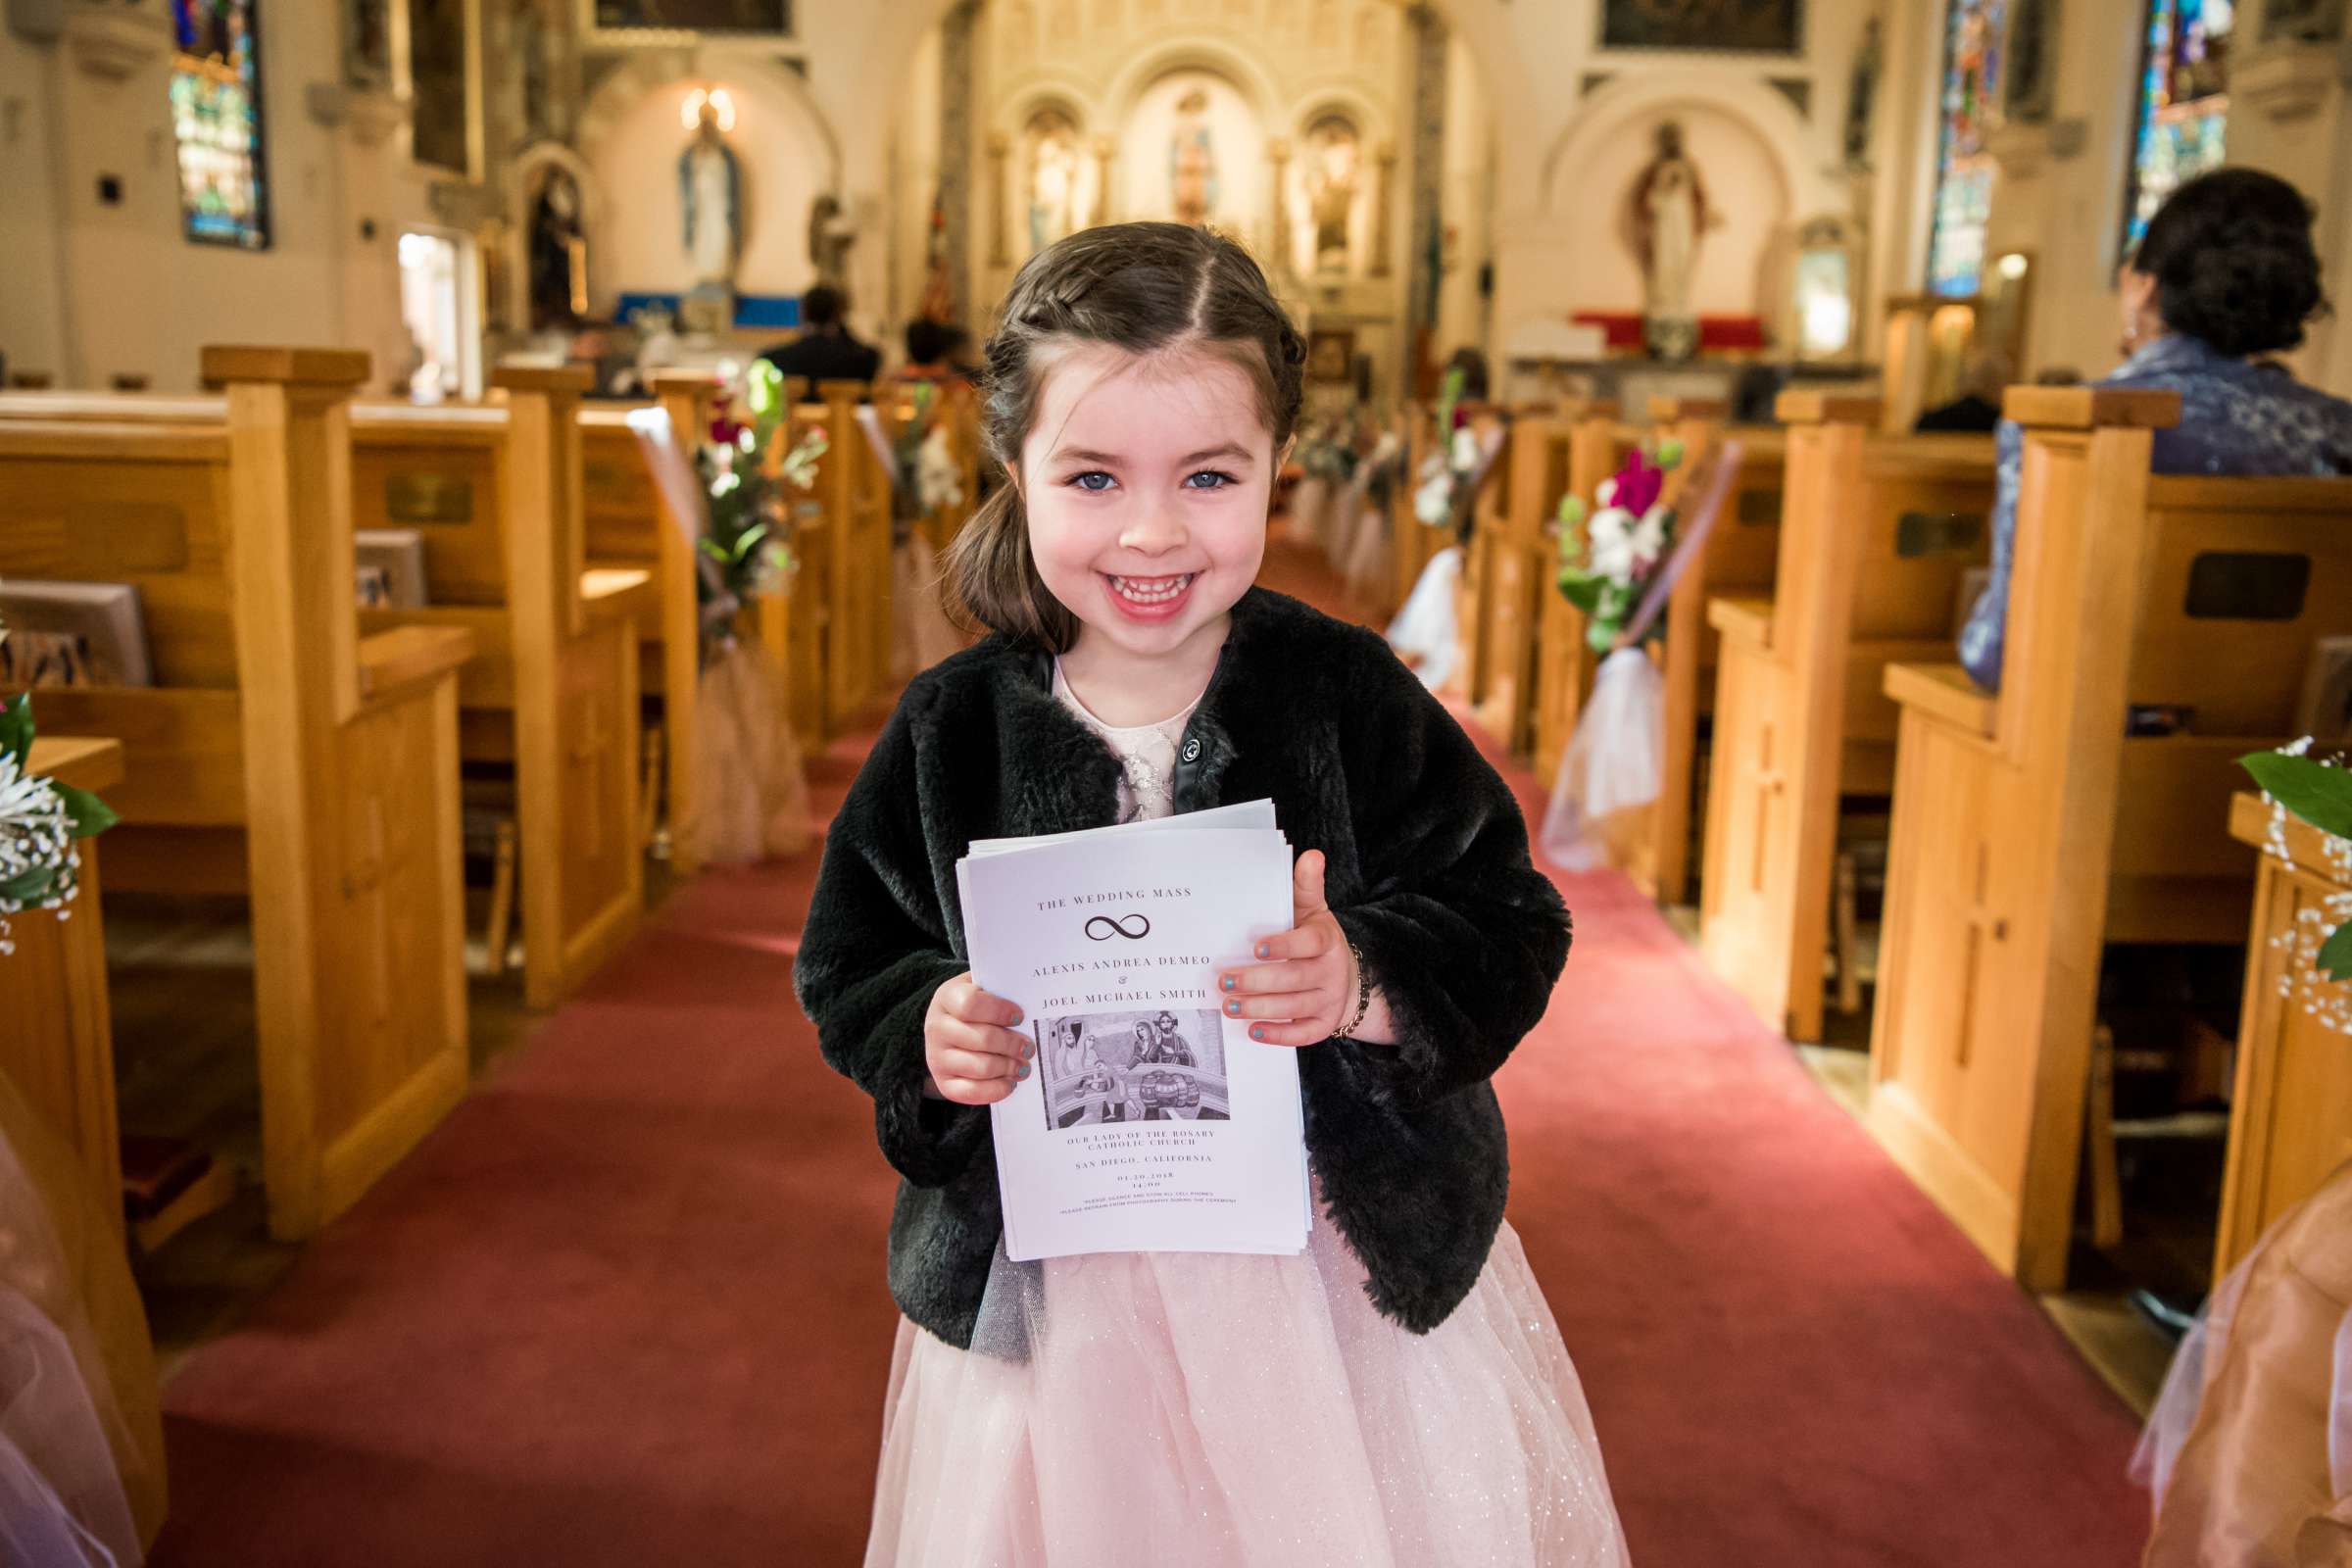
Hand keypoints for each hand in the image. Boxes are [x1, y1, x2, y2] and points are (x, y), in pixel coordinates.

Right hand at [924, 973, 1031, 1105]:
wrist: (951, 1028)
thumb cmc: (977, 1006)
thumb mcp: (984, 987)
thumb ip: (1003, 990)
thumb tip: (1033, 1002)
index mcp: (947, 998)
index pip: (970, 1004)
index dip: (999, 1011)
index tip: (1020, 1016)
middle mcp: (936, 1028)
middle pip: (982, 1039)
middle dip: (1012, 1045)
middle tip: (1029, 1047)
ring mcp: (937, 1057)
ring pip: (981, 1067)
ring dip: (1009, 1067)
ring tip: (1023, 1065)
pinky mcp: (944, 1083)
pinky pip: (972, 1092)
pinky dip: (997, 1089)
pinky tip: (1010, 1082)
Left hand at [1214, 850, 1357, 1046]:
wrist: (1347, 981)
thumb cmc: (1317, 942)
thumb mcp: (1315, 912)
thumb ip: (1307, 886)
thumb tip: (1311, 855)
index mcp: (1327, 941)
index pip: (1309, 943)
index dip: (1284, 946)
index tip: (1255, 948)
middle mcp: (1331, 972)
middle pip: (1295, 978)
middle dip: (1257, 982)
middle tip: (1224, 980)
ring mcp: (1329, 1001)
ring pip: (1294, 1008)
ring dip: (1259, 1008)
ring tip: (1228, 1006)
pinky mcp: (1323, 1026)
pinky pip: (1301, 1035)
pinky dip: (1277, 1036)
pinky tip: (1253, 1031)